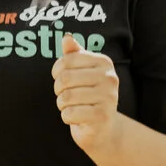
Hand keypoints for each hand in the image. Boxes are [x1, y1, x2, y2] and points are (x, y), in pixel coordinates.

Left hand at [51, 36, 119, 150]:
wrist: (103, 128)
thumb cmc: (88, 95)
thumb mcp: (81, 73)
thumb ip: (74, 55)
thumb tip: (66, 38)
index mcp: (104, 62)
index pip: (67, 60)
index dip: (56, 71)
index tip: (60, 79)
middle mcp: (109, 77)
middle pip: (65, 79)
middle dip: (58, 90)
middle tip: (65, 96)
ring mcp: (108, 97)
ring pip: (66, 97)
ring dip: (62, 104)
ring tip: (71, 106)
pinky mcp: (103, 116)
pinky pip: (70, 114)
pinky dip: (67, 117)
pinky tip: (77, 118)